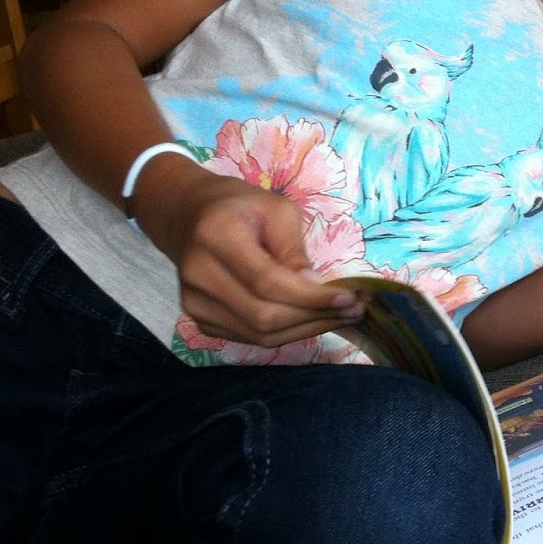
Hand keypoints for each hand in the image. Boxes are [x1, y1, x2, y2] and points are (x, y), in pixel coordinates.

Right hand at [133, 157, 361, 346]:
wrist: (187, 215)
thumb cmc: (240, 205)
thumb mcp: (276, 208)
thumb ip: (293, 250)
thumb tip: (315, 289)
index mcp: (216, 236)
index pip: (267, 282)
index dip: (310, 297)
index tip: (349, 298)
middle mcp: (198, 276)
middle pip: (264, 315)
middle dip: (315, 317)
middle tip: (355, 309)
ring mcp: (194, 303)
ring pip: (259, 334)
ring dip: (306, 329)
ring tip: (341, 317)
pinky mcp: (200, 320)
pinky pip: (250, 337)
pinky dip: (286, 333)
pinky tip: (312, 320)